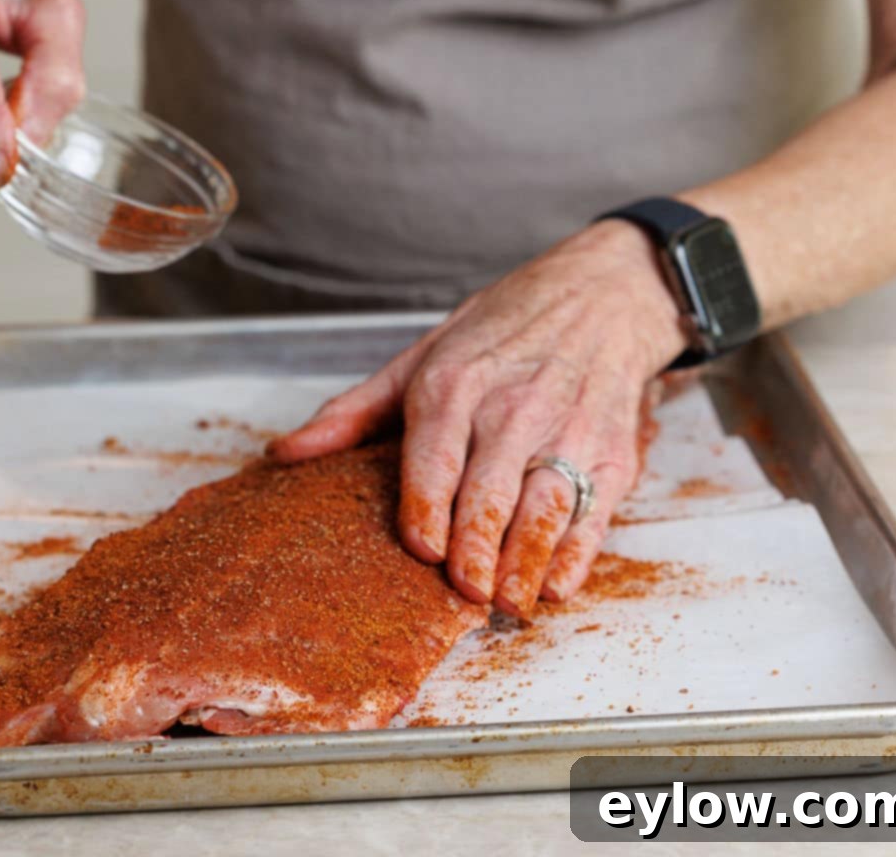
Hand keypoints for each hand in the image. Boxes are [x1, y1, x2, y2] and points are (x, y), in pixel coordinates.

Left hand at [269, 221, 689, 616]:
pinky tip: (555, 582)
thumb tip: (284, 453)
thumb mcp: (422, 353)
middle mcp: (511, 408)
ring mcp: (566, 430)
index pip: (436, 456)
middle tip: (464, 592)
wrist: (602, 293)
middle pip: (490, 491)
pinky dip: (576, 552)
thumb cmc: (503, 327)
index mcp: (454, 384)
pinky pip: (592, 512)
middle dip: (478, 548)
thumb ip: (355, 411)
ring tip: (507, 602)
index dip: (429, 507)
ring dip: (526, 560)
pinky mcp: (611, 452)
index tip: (422, 549)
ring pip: (544, 507)